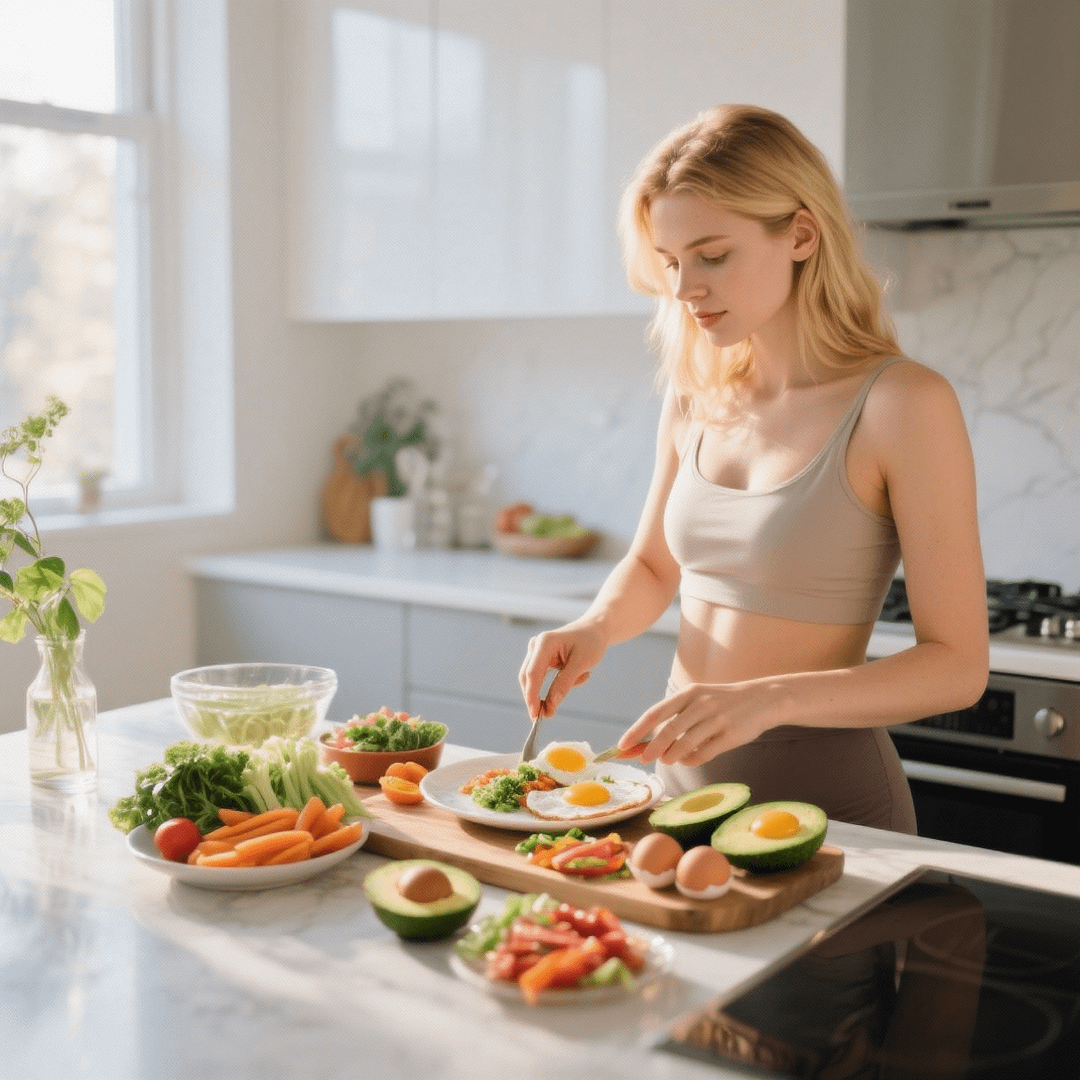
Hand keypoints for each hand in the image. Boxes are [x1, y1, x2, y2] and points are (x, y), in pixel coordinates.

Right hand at [519, 623, 606, 719]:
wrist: (594, 630)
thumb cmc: (590, 642)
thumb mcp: (582, 663)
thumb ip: (565, 683)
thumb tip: (550, 704)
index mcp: (544, 643)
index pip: (532, 674)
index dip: (531, 696)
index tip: (535, 714)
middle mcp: (535, 646)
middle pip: (528, 678)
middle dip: (536, 698)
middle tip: (548, 715)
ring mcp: (536, 652)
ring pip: (535, 680)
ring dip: (553, 689)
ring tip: (580, 678)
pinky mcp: (540, 659)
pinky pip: (543, 678)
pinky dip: (557, 683)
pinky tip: (578, 675)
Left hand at [619, 680, 772, 766]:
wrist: (762, 699)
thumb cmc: (722, 702)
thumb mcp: (698, 700)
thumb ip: (676, 717)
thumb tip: (646, 741)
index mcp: (688, 693)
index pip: (655, 713)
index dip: (637, 731)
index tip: (622, 746)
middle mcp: (701, 704)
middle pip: (668, 730)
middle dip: (651, 748)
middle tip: (642, 759)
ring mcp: (717, 719)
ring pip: (685, 744)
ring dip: (671, 756)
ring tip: (667, 760)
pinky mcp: (731, 735)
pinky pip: (704, 753)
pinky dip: (690, 760)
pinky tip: (687, 759)